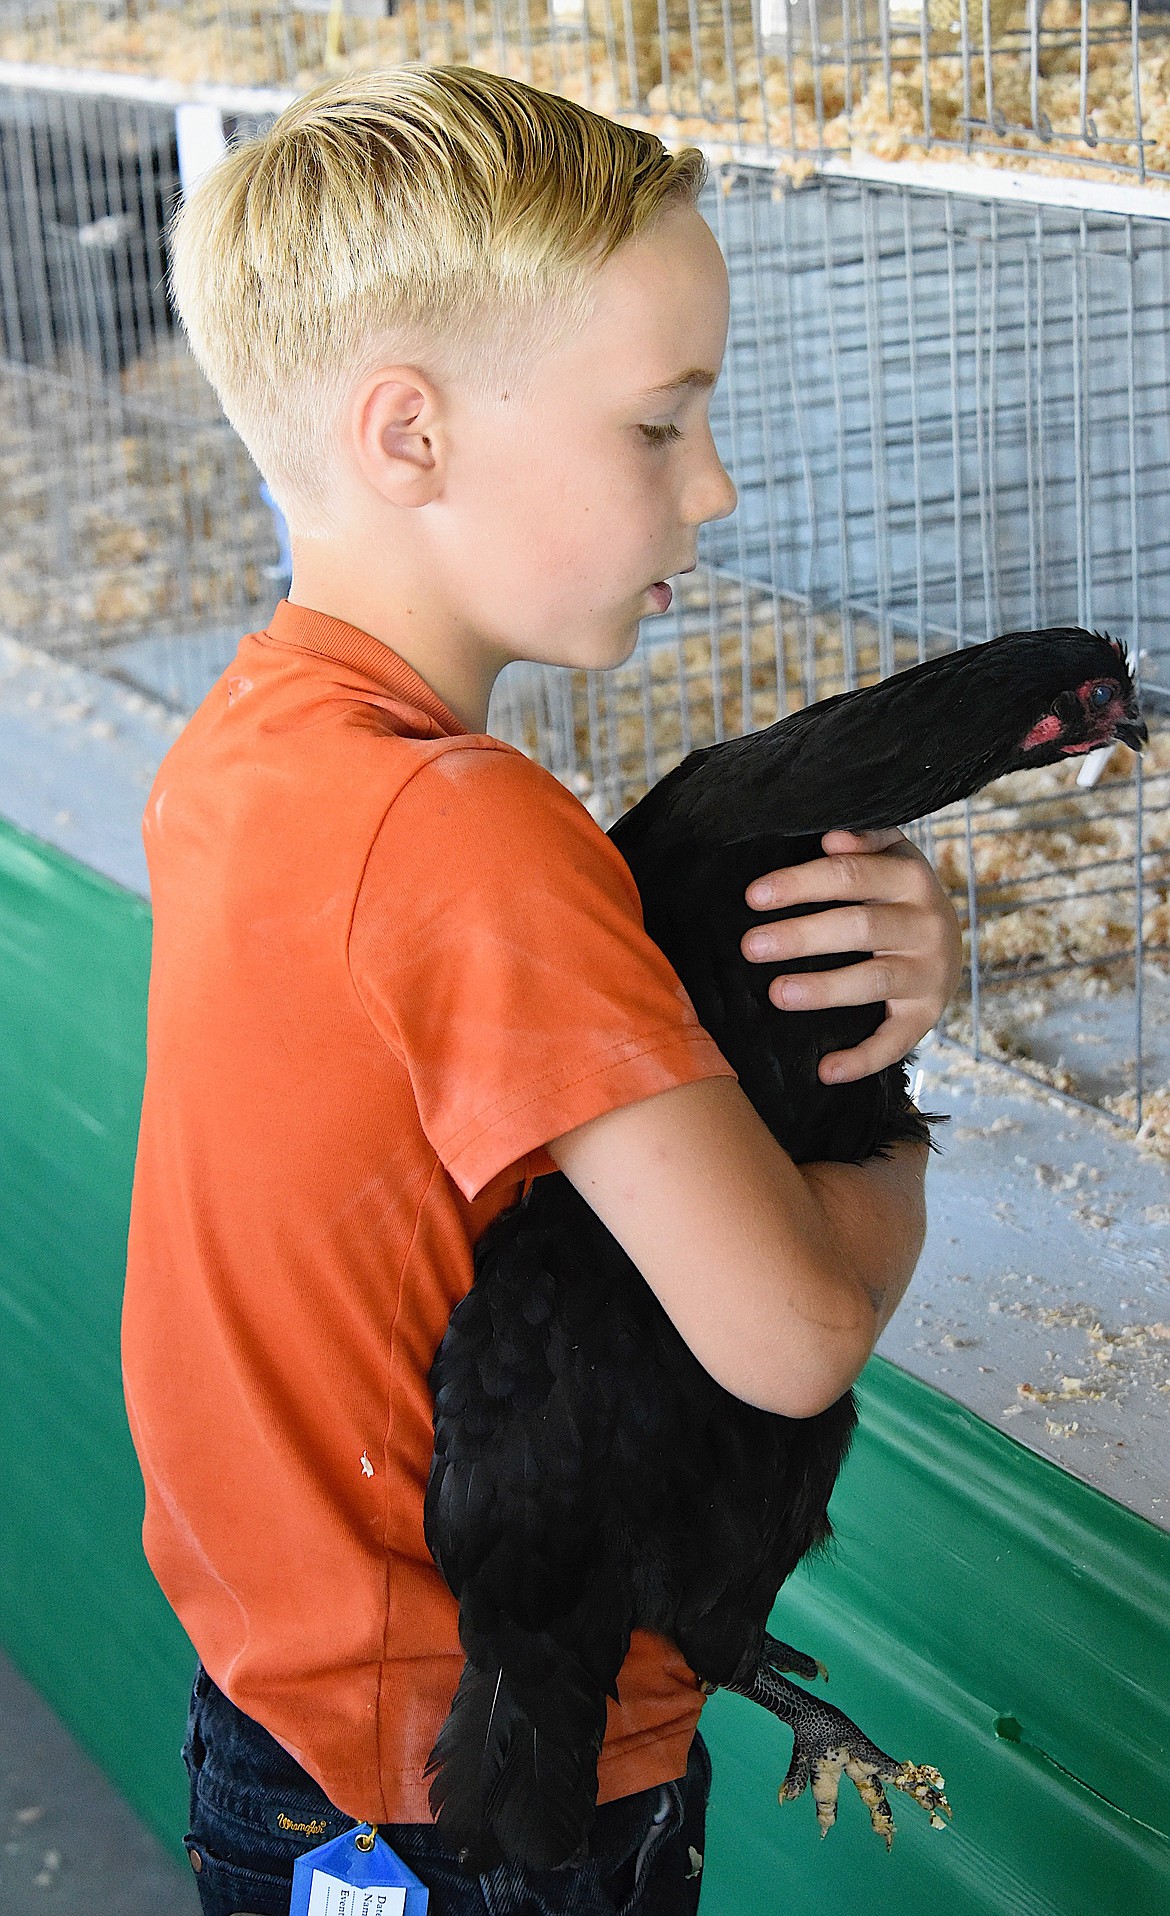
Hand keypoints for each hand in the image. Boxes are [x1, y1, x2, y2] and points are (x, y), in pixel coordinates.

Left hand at [740, 828, 962, 1085]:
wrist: (947, 941)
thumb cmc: (895, 893)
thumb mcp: (888, 855)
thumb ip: (864, 840)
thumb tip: (832, 836)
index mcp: (911, 878)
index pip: (850, 876)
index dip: (801, 884)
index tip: (753, 896)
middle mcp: (927, 924)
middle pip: (858, 928)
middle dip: (801, 936)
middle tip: (750, 946)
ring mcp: (929, 973)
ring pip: (873, 982)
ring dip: (823, 990)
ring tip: (776, 994)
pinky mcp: (926, 1015)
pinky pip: (895, 1042)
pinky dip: (862, 1060)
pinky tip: (825, 1070)